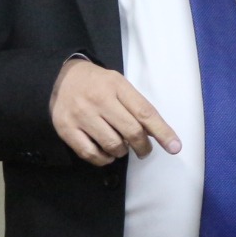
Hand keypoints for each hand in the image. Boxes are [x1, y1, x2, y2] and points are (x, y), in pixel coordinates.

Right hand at [49, 58, 181, 165]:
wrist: (60, 77)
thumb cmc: (97, 83)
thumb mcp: (119, 85)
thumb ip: (136, 106)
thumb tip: (156, 134)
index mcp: (116, 85)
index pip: (145, 112)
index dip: (162, 132)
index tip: (175, 147)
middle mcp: (99, 99)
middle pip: (131, 131)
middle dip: (142, 146)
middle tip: (143, 150)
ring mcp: (81, 115)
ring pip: (112, 145)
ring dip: (122, 152)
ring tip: (121, 147)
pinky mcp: (66, 129)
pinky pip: (91, 154)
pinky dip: (104, 159)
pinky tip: (106, 154)